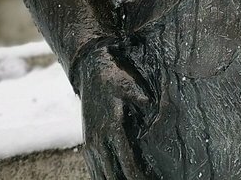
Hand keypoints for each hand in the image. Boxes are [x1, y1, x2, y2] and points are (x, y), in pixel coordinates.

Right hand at [76, 44, 154, 179]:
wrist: (92, 70)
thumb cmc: (114, 77)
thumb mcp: (129, 84)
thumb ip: (140, 97)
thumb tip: (151, 104)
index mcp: (111, 128)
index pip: (125, 159)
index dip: (136, 174)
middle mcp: (98, 139)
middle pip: (111, 172)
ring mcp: (91, 141)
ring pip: (100, 172)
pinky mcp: (89, 140)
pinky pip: (94, 166)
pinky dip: (102, 175)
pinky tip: (110, 179)